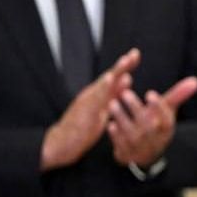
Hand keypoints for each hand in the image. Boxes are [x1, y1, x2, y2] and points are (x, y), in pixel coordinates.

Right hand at [41, 49, 139, 170]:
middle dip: (122, 65)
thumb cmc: (82, 127)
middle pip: (109, 78)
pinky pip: (94, 99)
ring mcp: (87, 102)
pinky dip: (102, 88)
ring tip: (124, 62)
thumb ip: (112, 95)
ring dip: (114, 72)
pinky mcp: (83, 112)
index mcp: (98, 95)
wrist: (61, 143)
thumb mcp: (102, 110)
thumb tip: (127, 80)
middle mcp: (92, 95)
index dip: (124, 66)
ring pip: (102, 85)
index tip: (136, 54)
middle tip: (134, 54)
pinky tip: (109, 79)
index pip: (113, 78)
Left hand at [106, 74, 196, 168]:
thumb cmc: (157, 126)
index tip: (150, 94)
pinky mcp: (127, 154)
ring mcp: (140, 148)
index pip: (166, 117)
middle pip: (147, 124)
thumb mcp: (167, 112)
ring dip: (122, 118)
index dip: (159, 107)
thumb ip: (178, 95)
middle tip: (125, 93)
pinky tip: (110, 124)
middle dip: (136, 108)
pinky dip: (116, 136)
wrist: (146, 156)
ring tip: (112, 103)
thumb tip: (196, 80)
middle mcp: (155, 138)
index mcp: (166, 127)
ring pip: (131, 133)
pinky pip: (121, 145)